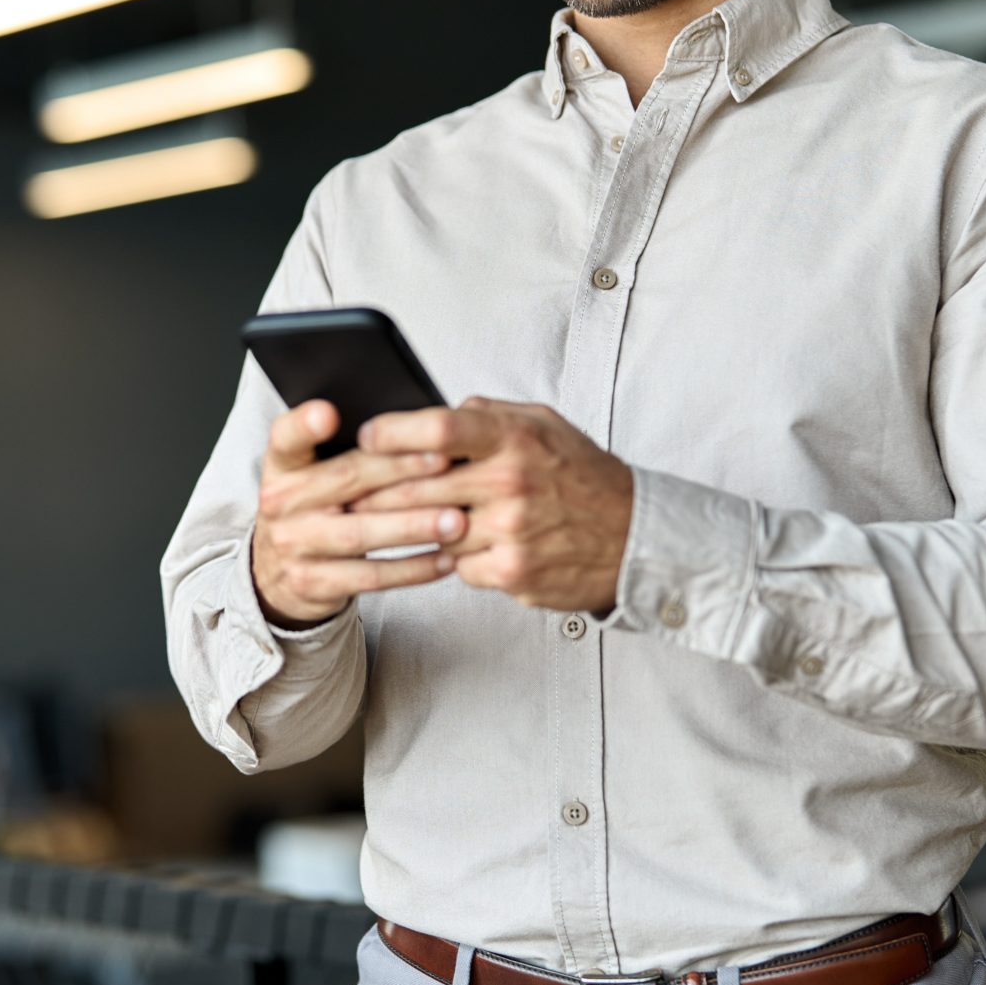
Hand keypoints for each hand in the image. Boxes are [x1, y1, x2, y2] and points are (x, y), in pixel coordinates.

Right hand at [250, 400, 466, 627]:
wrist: (278, 571)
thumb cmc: (315, 507)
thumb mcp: (312, 473)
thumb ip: (350, 451)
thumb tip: (417, 427)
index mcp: (283, 464)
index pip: (286, 437)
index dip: (305, 424)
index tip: (330, 412)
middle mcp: (280, 502)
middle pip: (343, 479)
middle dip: (398, 469)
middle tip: (445, 461)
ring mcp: (295, 545)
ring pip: (360, 533)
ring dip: (413, 526)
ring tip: (456, 520)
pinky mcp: (314, 583)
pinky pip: (370, 576)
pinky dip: (412, 569)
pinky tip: (445, 559)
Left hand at [354, 398, 633, 611]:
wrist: (634, 537)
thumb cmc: (584, 478)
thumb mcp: (545, 425)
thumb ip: (490, 414)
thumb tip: (438, 412)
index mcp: (515, 439)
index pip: (438, 428)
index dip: (393, 432)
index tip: (368, 435)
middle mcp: (511, 483)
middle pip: (418, 486)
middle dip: (375, 489)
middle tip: (350, 489)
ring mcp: (510, 532)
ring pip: (431, 531)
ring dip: (411, 528)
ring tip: (393, 520)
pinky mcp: (511, 572)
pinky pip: (457, 566)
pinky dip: (455, 558)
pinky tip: (462, 546)